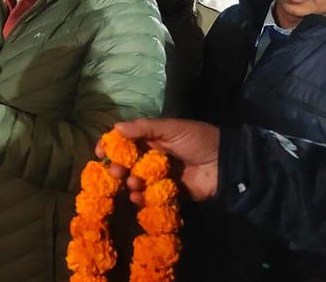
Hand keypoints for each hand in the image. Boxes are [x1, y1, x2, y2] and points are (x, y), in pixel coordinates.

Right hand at [96, 118, 219, 204]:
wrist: (225, 163)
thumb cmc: (197, 140)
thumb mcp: (171, 128)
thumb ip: (144, 128)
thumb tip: (116, 127)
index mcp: (152, 139)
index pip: (125, 141)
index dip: (110, 146)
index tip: (100, 152)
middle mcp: (152, 158)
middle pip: (126, 164)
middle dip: (117, 167)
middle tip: (115, 171)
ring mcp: (158, 177)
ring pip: (135, 181)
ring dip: (129, 183)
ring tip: (133, 183)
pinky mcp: (167, 194)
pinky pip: (148, 197)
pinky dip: (140, 198)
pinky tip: (137, 197)